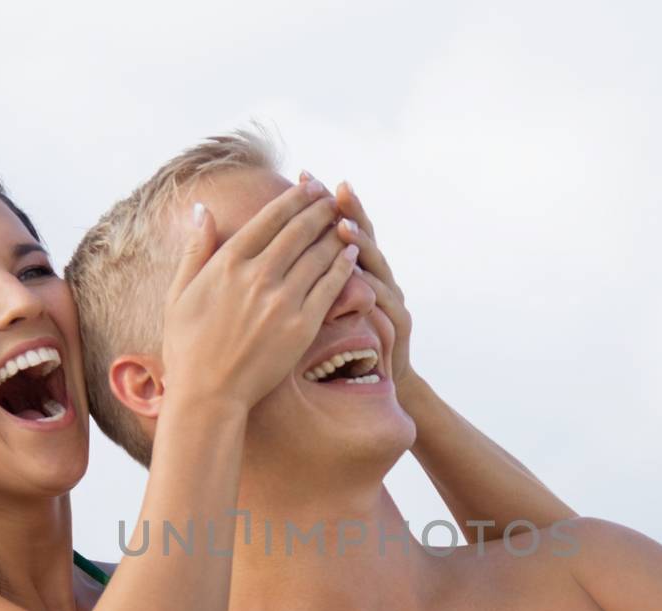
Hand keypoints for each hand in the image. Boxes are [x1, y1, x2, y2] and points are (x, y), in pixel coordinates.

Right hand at [161, 179, 358, 409]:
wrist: (208, 394)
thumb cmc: (188, 347)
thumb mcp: (179, 293)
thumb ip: (195, 249)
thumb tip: (202, 210)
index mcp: (228, 263)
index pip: (270, 218)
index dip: (295, 198)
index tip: (309, 187)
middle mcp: (257, 276)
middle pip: (299, 231)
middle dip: (320, 209)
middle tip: (333, 197)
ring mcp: (282, 301)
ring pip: (319, 255)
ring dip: (336, 233)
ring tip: (346, 220)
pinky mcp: (302, 326)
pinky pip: (330, 288)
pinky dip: (343, 267)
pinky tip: (351, 255)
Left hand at [304, 174, 417, 393]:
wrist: (370, 383)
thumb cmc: (335, 345)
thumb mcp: (315, 305)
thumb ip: (300, 270)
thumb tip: (264, 240)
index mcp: (348, 268)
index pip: (335, 225)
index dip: (320, 202)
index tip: (304, 176)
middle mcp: (375, 276)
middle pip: (362, 237)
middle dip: (348, 212)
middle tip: (334, 189)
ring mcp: (389, 300)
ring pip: (378, 267)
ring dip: (363, 247)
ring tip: (346, 229)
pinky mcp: (397, 328)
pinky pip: (387, 307)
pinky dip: (376, 293)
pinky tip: (365, 282)